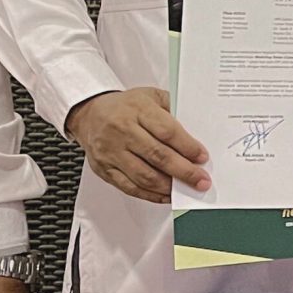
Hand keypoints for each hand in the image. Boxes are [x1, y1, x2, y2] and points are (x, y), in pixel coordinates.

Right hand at [67, 87, 209, 204]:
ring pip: (143, 175)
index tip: (202, 157)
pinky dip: (150, 195)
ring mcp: (112, 152)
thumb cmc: (125, 106)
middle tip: (201, 180)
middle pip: (157, 155)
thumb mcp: (150, 96)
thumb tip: (196, 134)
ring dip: (168, 186)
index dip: (187, 146)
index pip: (167, 131)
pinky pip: (130, 187)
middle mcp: (122, 130)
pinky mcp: (105, 169)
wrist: (90, 114)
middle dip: (183, 171)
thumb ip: (172, 110)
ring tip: (186, 189)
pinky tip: (165, 195)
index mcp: (137, 109)